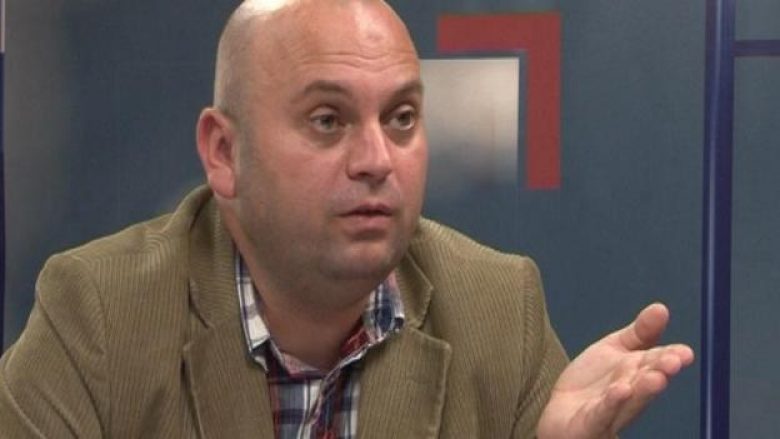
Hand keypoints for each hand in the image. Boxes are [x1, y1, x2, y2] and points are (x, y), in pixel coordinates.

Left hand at [536, 303, 693, 438]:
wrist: (564, 414)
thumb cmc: (594, 383)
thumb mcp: (615, 349)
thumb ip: (639, 331)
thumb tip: (661, 308)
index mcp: (638, 372)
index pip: (658, 362)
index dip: (672, 357)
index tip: (685, 352)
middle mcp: (631, 392)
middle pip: (648, 380)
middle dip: (661, 371)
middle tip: (672, 362)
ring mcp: (613, 409)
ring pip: (631, 399)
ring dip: (643, 389)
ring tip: (655, 378)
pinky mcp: (592, 422)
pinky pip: (602, 413)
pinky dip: (611, 403)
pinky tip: (620, 391)